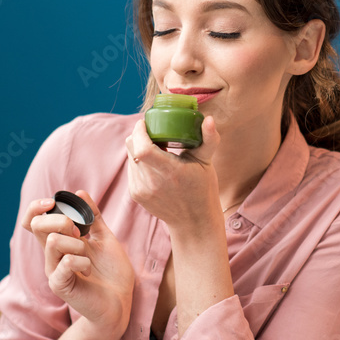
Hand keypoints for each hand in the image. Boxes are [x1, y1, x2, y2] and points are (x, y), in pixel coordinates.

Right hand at [23, 190, 134, 331]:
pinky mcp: (60, 285)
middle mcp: (51, 255)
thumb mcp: (105, 237)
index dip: (36, 208)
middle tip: (81, 233)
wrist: (120, 301)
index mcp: (59, 242)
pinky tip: (89, 268)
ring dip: (77, 243)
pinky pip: (65, 263)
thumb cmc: (111, 271)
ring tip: (88, 254)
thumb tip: (80, 192)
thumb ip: (93, 216)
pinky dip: (82, 260)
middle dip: (61, 220)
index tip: (52, 201)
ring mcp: (54, 271)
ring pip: (53, 241)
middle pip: (37, 226)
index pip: (32, 221)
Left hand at [125, 115, 221, 232]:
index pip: (142, 149)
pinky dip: (139, 160)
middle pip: (132, 148)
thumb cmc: (202, 188)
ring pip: (130, 156)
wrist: (193, 221)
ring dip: (138, 147)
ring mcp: (141, 190)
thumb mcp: (207, 163)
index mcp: (171, 172)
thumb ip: (209, 139)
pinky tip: (153, 162)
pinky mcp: (136, 195)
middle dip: (139, 135)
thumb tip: (209, 119)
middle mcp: (152, 183)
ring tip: (156, 147)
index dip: (139, 131)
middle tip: (153, 131)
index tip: (145, 122)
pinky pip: (131, 168)